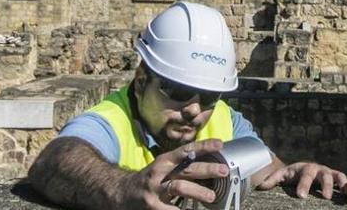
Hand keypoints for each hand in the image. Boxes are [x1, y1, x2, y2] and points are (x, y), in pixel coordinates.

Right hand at [114, 139, 229, 209]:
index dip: (203, 146)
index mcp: (165, 161)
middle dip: (207, 169)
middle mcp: (160, 173)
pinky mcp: (153, 207)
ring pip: (179, 188)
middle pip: (186, 169)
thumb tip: (210, 165)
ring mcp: (156, 191)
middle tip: (224, 170)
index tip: (219, 144)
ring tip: (211, 196)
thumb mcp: (164, 168)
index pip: (186, 150)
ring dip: (198, 191)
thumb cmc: (150, 180)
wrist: (122, 194)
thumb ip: (183, 166)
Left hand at [256, 161, 346, 199]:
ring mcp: (328, 173)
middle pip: (323, 175)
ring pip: (337, 176)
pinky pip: (345, 181)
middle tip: (325, 197)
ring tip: (345, 194)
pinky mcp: (336, 178)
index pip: (304, 176)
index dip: (303, 185)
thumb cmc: (292, 174)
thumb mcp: (282, 175)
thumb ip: (272, 180)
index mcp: (304, 168)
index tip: (301, 196)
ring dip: (341, 184)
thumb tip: (260, 187)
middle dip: (325, 186)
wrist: (303, 168)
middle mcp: (318, 169)